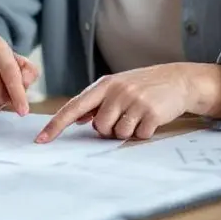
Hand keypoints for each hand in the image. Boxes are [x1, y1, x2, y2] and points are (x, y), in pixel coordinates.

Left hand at [36, 62, 220, 142]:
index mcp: (104, 85)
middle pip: (99, 127)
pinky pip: (138, 135)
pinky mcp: (152, 113)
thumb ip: (97, 102)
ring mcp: (134, 101)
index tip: (41, 139)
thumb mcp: (118, 87)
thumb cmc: (143, 86)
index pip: (73, 107)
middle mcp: (117, 91)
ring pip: (118, 134)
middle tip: (124, 117)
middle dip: (110, 129)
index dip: (56, 124)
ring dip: (127, 131)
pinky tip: (151, 119)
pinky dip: (143, 132)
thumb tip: (76, 120)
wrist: (178, 80)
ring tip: (138, 116)